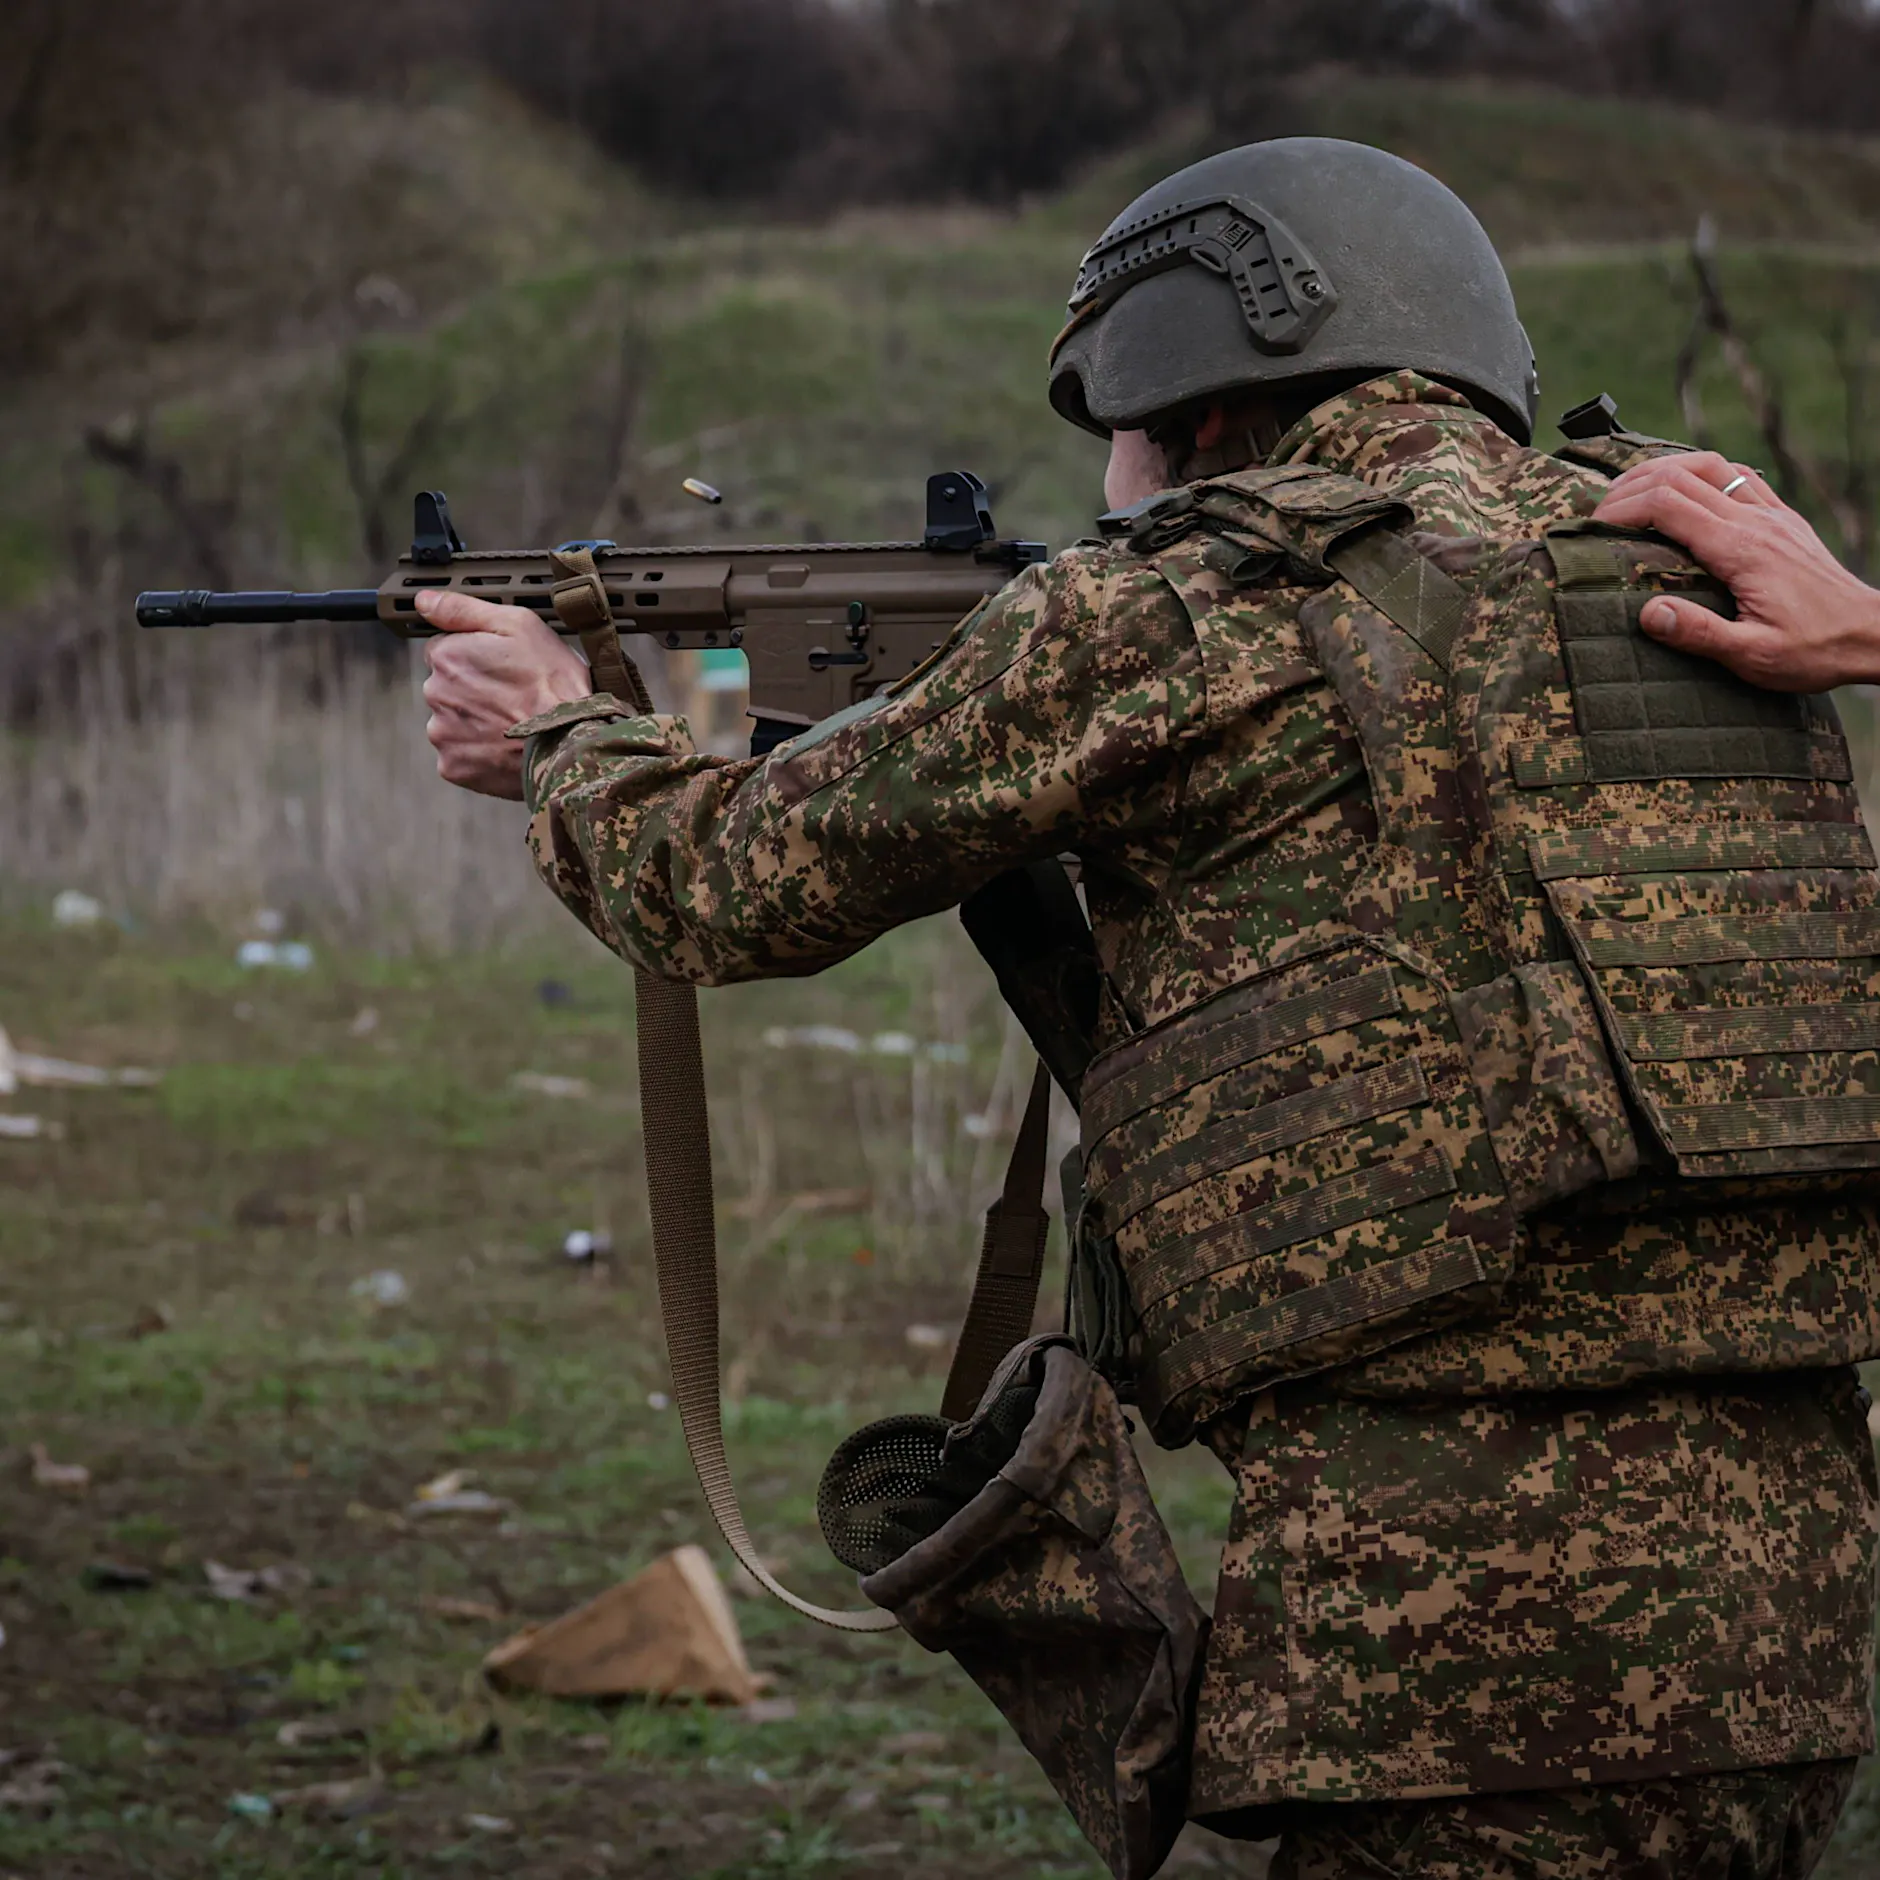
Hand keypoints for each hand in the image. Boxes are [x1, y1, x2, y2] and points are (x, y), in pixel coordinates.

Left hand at [417, 589, 594, 798]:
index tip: (503, 668)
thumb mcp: (518, 625)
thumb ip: (463, 610)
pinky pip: (460, 755)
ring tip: (512, 723)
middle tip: (513, 696)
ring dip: (475, 722)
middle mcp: (435, 694)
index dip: (477, 657)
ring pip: (453, 722)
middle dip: (473, 690)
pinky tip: (505, 747)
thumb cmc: (552, 684)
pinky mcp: (453, 767)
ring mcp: (442, 733)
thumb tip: (423, 600)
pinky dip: (478, 752)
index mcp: (447, 657)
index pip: (446, 650)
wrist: (571, 743)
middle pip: (447, 687)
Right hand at [1592, 452, 1879, 691]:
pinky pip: (1737, 475)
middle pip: (1679, 475)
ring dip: (1662, 470)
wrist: (1872, 635)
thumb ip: (1698, 634)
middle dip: (1629, 486)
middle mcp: (1755, 521)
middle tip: (1596, 510)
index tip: (1590, 527)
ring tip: (1629, 493)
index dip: (1621, 508)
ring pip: (1709, 465)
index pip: (1668, 504)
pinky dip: (1699, 473)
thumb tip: (1647, 613)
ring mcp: (1771, 514)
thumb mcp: (1753, 656)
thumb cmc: (1814, 650)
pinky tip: (1684, 491)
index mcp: (1741, 550)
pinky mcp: (1782, 519)